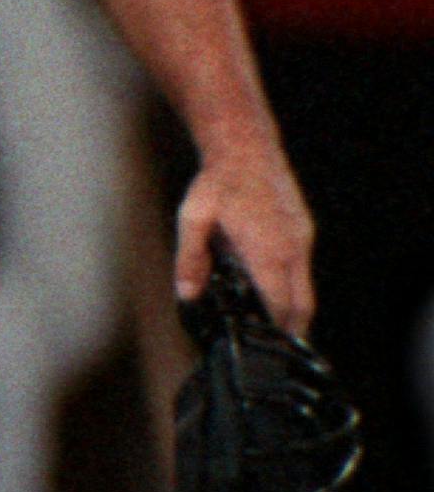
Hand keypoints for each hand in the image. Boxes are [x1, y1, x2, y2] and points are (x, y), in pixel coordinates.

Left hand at [174, 145, 314, 336]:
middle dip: (290, 328)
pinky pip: (303, 267)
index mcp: (268, 251)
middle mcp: (292, 248)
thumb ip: (190, 260)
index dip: (272, 329)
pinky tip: (270, 284)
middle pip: (302, 305)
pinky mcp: (303, 229)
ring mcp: (302, 238)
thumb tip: (187, 295)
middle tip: (272, 345)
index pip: (279, 305)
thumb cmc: (217, 182)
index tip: (261, 344)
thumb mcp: (193, 219)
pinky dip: (292, 283)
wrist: (245, 146)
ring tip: (270, 321)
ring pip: (305, 287)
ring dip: (292, 307)